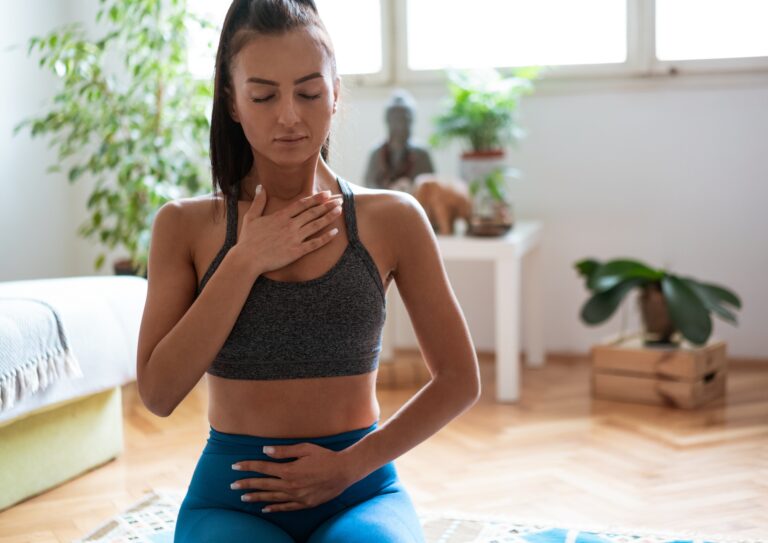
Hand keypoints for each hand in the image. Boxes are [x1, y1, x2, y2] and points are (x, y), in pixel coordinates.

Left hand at [230, 443, 355, 512]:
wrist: (344, 472)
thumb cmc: (325, 457)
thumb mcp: (305, 448)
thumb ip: (284, 451)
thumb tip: (265, 451)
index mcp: (289, 470)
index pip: (263, 467)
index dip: (248, 466)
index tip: (235, 466)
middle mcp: (290, 485)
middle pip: (263, 484)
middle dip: (246, 484)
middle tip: (232, 485)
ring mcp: (297, 496)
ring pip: (272, 497)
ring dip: (256, 497)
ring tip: (243, 498)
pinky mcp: (305, 503)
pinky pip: (285, 507)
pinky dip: (274, 508)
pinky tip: (265, 509)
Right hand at [237, 184, 343, 275]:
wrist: (247, 259)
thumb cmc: (248, 239)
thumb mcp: (251, 217)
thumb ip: (258, 201)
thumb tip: (260, 187)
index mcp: (280, 216)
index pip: (302, 204)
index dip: (315, 198)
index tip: (326, 193)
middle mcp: (290, 225)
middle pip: (312, 212)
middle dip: (327, 205)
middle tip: (339, 199)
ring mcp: (294, 238)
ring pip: (316, 225)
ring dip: (329, 217)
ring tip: (340, 210)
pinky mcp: (296, 251)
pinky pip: (314, 244)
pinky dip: (326, 238)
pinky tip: (335, 232)